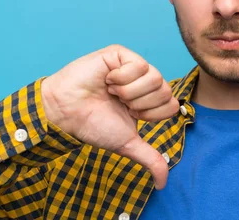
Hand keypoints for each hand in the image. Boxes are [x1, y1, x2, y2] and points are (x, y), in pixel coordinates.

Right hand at [40, 45, 178, 188]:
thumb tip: (163, 185)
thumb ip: (150, 159)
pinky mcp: (120, 53)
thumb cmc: (93, 124)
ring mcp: (133, 65)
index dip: (150, 115)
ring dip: (129, 92)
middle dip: (139, 104)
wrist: (66, 112)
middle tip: (119, 103)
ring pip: (154, 77)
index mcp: (148, 99)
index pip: (171, 105)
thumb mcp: (127, 144)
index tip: (129, 115)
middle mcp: (144, 81)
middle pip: (165, 91)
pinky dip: (121, 78)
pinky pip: (139, 65)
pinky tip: (106, 80)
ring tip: (111, 91)